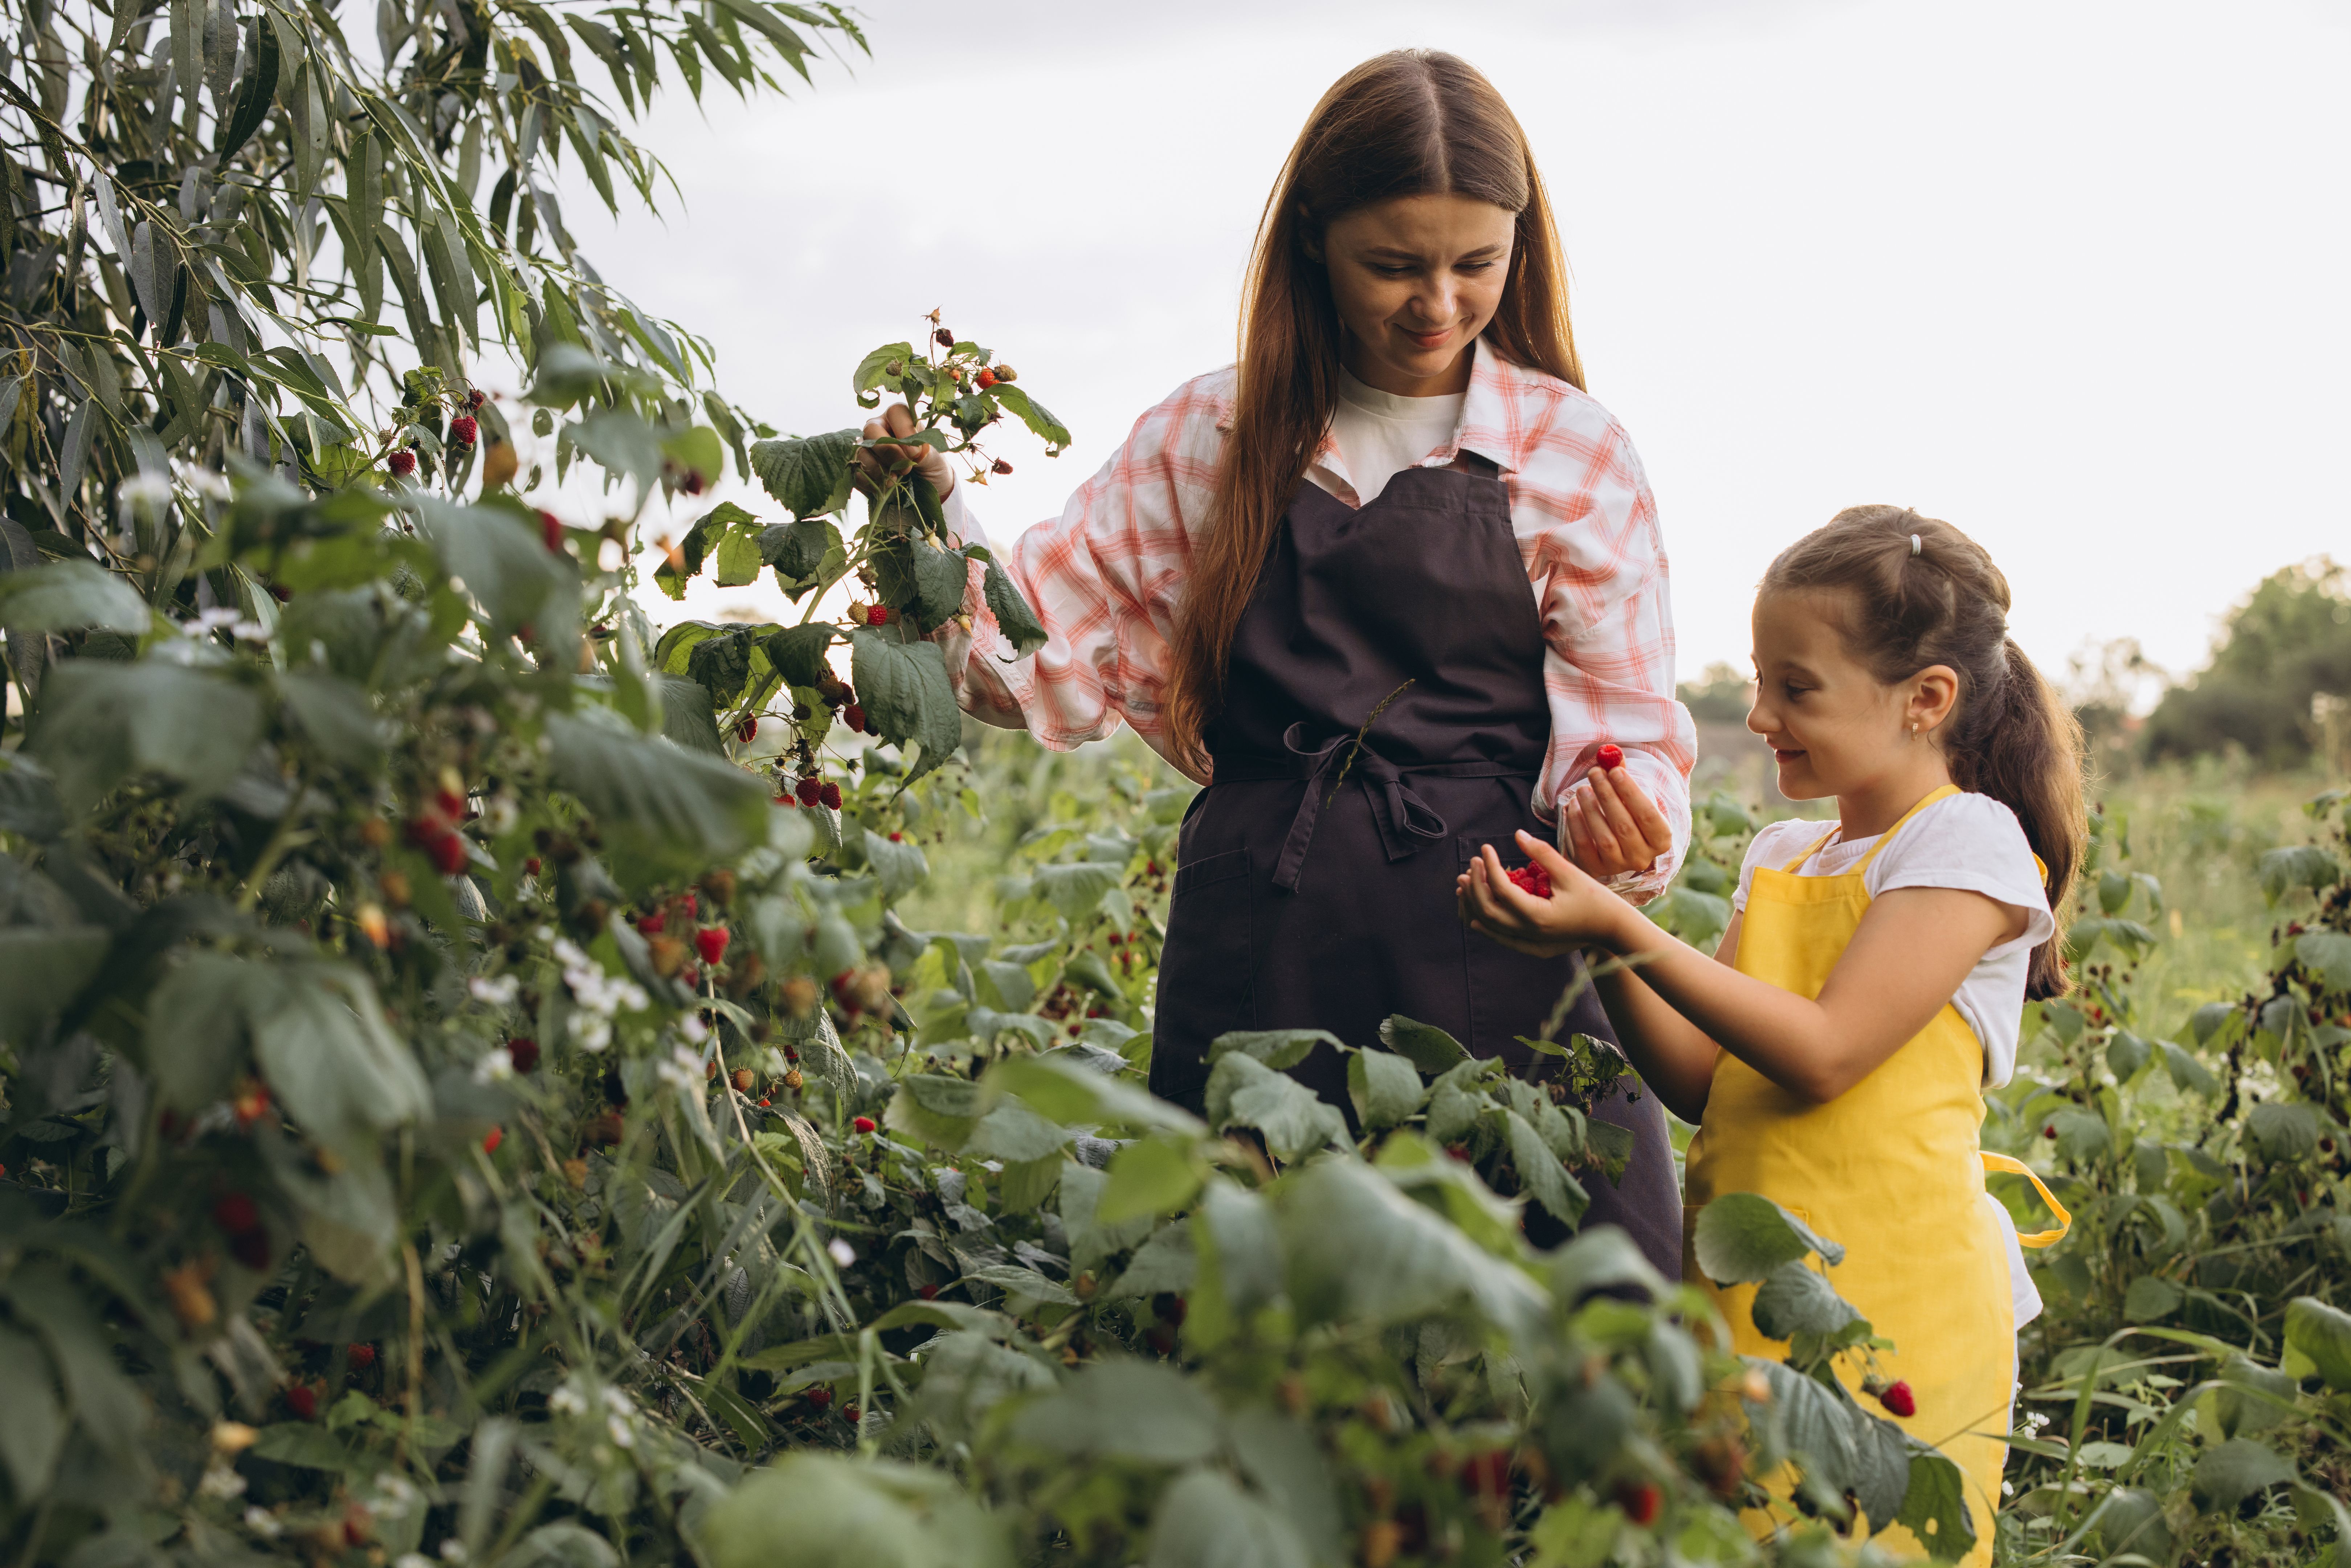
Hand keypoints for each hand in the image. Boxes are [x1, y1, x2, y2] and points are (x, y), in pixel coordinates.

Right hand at [855, 402, 955, 502]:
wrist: (925, 490)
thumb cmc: (931, 468)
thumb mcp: (935, 459)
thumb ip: (924, 451)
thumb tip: (911, 449)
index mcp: (900, 420)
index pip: (896, 412)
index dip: (904, 429)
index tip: (915, 452)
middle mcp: (880, 429)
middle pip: (871, 429)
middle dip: (888, 451)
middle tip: (906, 469)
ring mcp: (867, 448)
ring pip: (861, 451)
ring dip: (878, 469)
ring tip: (895, 479)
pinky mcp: (860, 467)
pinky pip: (856, 472)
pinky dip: (870, 482)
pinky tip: (884, 487)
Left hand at [1455, 830, 1632, 958]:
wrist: (1612, 929)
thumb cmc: (1595, 899)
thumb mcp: (1570, 873)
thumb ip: (1542, 854)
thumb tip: (1517, 835)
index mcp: (1537, 915)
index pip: (1501, 889)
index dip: (1490, 866)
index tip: (1486, 848)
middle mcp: (1529, 934)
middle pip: (1487, 910)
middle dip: (1475, 885)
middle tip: (1472, 863)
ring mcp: (1529, 943)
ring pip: (1489, 927)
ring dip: (1474, 905)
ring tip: (1465, 882)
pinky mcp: (1532, 947)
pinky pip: (1500, 938)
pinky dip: (1486, 926)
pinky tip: (1475, 916)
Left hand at [1561, 761, 1674, 880]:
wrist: (1613, 845)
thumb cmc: (1626, 813)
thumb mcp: (1630, 797)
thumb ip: (1623, 777)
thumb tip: (1611, 754)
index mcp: (1661, 839)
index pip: (1648, 815)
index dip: (1631, 792)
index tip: (1615, 771)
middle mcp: (1643, 857)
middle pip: (1625, 826)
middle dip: (1608, 796)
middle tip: (1594, 773)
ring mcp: (1619, 866)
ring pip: (1605, 838)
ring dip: (1591, 809)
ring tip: (1582, 789)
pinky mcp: (1596, 869)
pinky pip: (1585, 847)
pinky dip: (1577, 826)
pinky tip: (1573, 807)